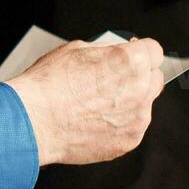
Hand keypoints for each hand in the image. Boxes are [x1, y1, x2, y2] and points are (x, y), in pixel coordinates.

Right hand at [5, 36, 162, 165]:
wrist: (34, 121)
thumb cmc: (48, 85)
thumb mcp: (76, 49)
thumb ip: (107, 51)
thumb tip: (115, 53)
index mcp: (130, 62)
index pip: (154, 50)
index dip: (139, 50)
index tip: (133, 54)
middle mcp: (140, 90)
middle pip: (154, 77)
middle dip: (139, 75)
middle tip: (112, 79)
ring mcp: (137, 118)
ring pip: (145, 104)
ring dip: (130, 100)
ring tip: (98, 103)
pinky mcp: (130, 140)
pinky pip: (133, 126)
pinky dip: (120, 123)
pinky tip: (96, 119)